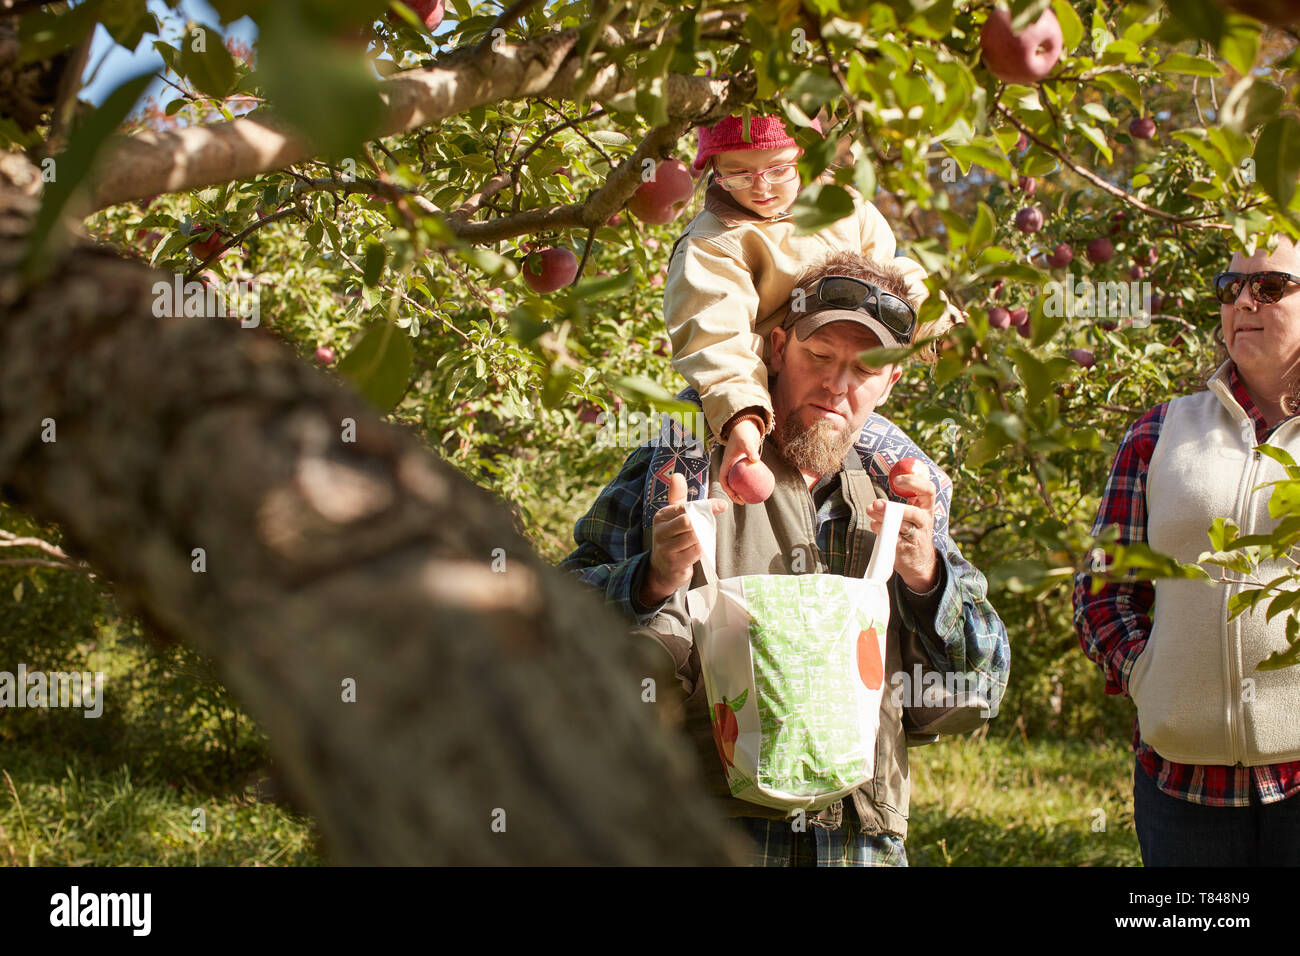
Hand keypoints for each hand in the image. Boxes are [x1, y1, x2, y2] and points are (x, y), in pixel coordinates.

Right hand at [641, 473, 729, 606]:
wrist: (662, 570)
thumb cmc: (672, 539)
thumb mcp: (672, 517)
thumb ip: (677, 497)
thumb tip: (677, 474)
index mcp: (661, 516)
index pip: (686, 507)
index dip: (706, 506)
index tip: (722, 505)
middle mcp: (660, 531)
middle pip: (690, 521)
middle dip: (702, 524)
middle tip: (707, 528)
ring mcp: (666, 548)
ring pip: (695, 537)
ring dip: (703, 538)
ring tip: (700, 541)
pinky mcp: (674, 562)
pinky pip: (696, 551)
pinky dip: (702, 550)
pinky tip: (698, 551)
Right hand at [719, 417, 767, 505]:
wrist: (745, 425)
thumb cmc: (743, 433)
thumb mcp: (746, 441)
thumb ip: (750, 450)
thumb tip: (755, 460)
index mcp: (727, 462)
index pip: (724, 479)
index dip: (728, 490)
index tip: (736, 497)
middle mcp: (731, 465)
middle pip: (730, 483)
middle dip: (735, 494)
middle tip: (744, 501)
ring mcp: (737, 464)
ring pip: (738, 480)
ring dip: (742, 490)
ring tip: (751, 497)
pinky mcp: (744, 463)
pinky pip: (746, 475)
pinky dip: (750, 481)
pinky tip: (759, 486)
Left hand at [868, 469, 938, 591]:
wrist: (919, 561)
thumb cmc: (912, 531)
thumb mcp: (912, 514)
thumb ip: (899, 503)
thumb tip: (878, 499)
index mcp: (926, 508)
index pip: (929, 490)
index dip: (914, 482)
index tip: (897, 480)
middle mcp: (924, 521)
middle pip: (914, 513)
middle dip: (893, 507)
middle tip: (877, 503)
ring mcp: (917, 537)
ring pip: (902, 526)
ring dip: (883, 518)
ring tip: (871, 511)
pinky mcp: (906, 549)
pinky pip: (893, 539)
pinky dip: (881, 531)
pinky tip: (874, 525)